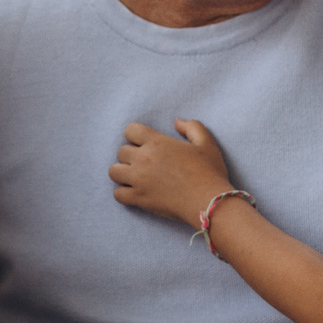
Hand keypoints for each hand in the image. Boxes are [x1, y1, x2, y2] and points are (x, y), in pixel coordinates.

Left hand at [109, 119, 235, 228]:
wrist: (208, 200)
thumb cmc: (209, 171)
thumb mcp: (206, 142)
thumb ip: (191, 126)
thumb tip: (177, 122)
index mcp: (157, 142)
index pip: (130, 130)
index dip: (136, 135)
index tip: (145, 144)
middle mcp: (143, 159)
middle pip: (121, 151)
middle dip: (130, 155)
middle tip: (144, 163)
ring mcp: (138, 180)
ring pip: (114, 171)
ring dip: (122, 172)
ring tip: (134, 177)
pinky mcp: (139, 199)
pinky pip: (117, 194)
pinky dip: (123, 193)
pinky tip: (135, 192)